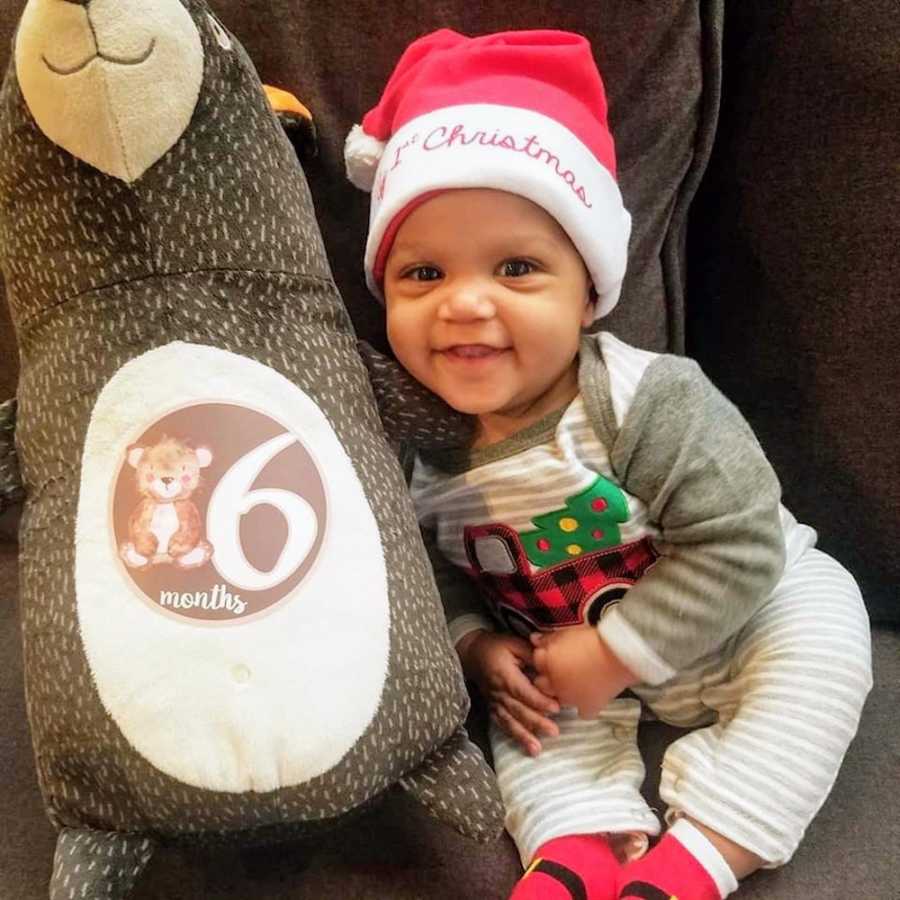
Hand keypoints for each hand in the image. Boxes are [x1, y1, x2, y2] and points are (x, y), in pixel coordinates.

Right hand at [457, 630, 560, 755]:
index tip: (556, 708)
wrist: (472, 654)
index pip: (523, 691)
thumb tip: (552, 663)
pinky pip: (502, 724)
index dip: (539, 701)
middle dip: (536, 722)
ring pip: (509, 721)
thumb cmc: (496, 647)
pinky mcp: (493, 708)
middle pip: (518, 710)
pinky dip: (513, 736)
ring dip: (523, 736)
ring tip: (537, 750)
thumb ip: (532, 655)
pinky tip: (526, 747)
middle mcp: (498, 692)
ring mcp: (494, 702)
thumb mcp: (514, 644)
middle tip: (553, 732)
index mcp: (504, 674)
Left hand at [531, 625, 637, 717]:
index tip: (553, 653)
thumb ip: (548, 638)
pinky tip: (589, 697)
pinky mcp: (589, 707)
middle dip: (548, 677)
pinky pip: (582, 712)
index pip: (537, 660)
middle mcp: (555, 684)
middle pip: (542, 684)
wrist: (619, 655)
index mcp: (548, 663)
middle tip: (561, 669)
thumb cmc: (594, 640)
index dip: (545, 656)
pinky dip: (585, 706)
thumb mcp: (568, 632)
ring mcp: (571, 698)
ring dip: (562, 693)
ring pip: (558, 700)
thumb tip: (534, 639)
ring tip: (574, 682)